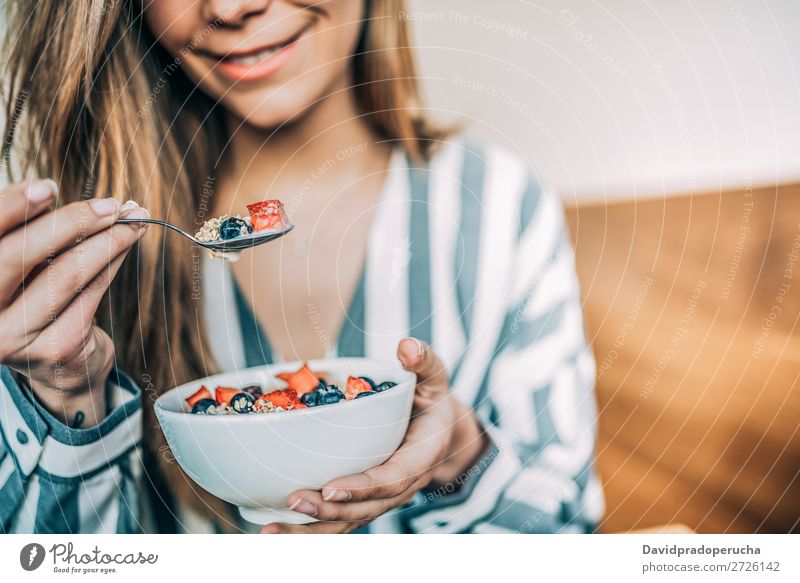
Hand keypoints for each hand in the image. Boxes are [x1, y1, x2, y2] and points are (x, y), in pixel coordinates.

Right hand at [0, 179, 148, 426]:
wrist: (57, 366)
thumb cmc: (34, 300)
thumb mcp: (19, 266)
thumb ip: (24, 234)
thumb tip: (49, 190)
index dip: (11, 208)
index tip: (47, 187)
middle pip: (18, 256)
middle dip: (68, 223)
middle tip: (108, 204)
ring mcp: (14, 337)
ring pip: (65, 274)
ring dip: (106, 240)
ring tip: (132, 218)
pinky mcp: (55, 347)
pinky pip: (91, 292)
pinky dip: (114, 261)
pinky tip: (128, 241)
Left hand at [260, 337, 487, 533]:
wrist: (442, 433)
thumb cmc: (433, 401)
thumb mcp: (435, 378)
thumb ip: (424, 361)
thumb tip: (407, 347)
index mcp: (421, 456)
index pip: (393, 478)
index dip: (363, 487)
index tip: (331, 488)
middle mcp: (402, 484)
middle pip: (366, 508)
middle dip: (329, 512)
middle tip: (293, 501)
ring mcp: (382, 498)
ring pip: (349, 523)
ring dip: (311, 531)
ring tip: (273, 531)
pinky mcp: (365, 501)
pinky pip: (339, 522)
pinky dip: (310, 531)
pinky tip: (277, 529)